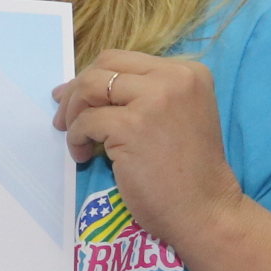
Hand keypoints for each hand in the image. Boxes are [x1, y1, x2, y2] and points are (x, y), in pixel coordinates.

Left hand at [55, 51, 245, 249]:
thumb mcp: (175, 116)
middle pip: (105, 65)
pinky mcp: (132, 126)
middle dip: (77, 89)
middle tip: (64, 117)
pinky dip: (76, 138)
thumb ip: (142, 96)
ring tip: (76, 138)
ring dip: (73, 113)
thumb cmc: (189, 173)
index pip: (125, 60)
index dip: (95, 77)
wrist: (206, 210)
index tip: (76, 97)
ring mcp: (153, 99)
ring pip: (90, 86)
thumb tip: (83, 86)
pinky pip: (86, 121)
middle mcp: (174, 78)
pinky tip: (84, 156)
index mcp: (188, 72)